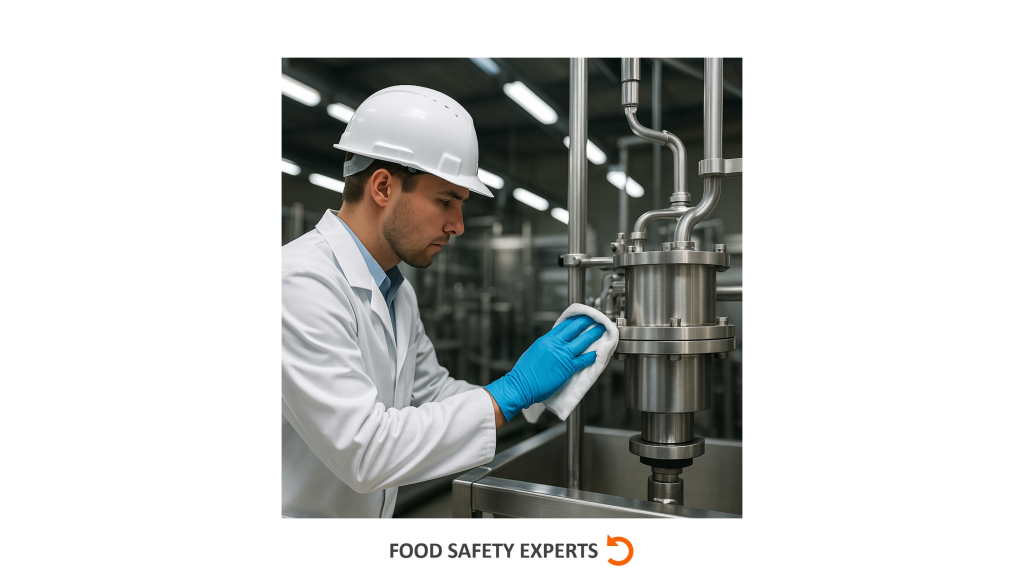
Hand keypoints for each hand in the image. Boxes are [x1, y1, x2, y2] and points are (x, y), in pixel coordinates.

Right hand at [485, 315, 605, 420]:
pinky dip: (591, 357)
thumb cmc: (524, 372)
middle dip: (586, 322)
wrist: (521, 385)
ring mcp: (562, 355)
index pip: (564, 325)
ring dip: (593, 335)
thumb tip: (554, 343)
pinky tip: (597, 354)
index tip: (582, 316)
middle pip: (575, 329)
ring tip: (601, 331)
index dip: (575, 319)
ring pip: (582, 342)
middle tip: (596, 318)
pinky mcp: (567, 368)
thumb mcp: (535, 350)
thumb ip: (546, 345)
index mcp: (547, 339)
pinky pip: (582, 360)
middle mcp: (555, 344)